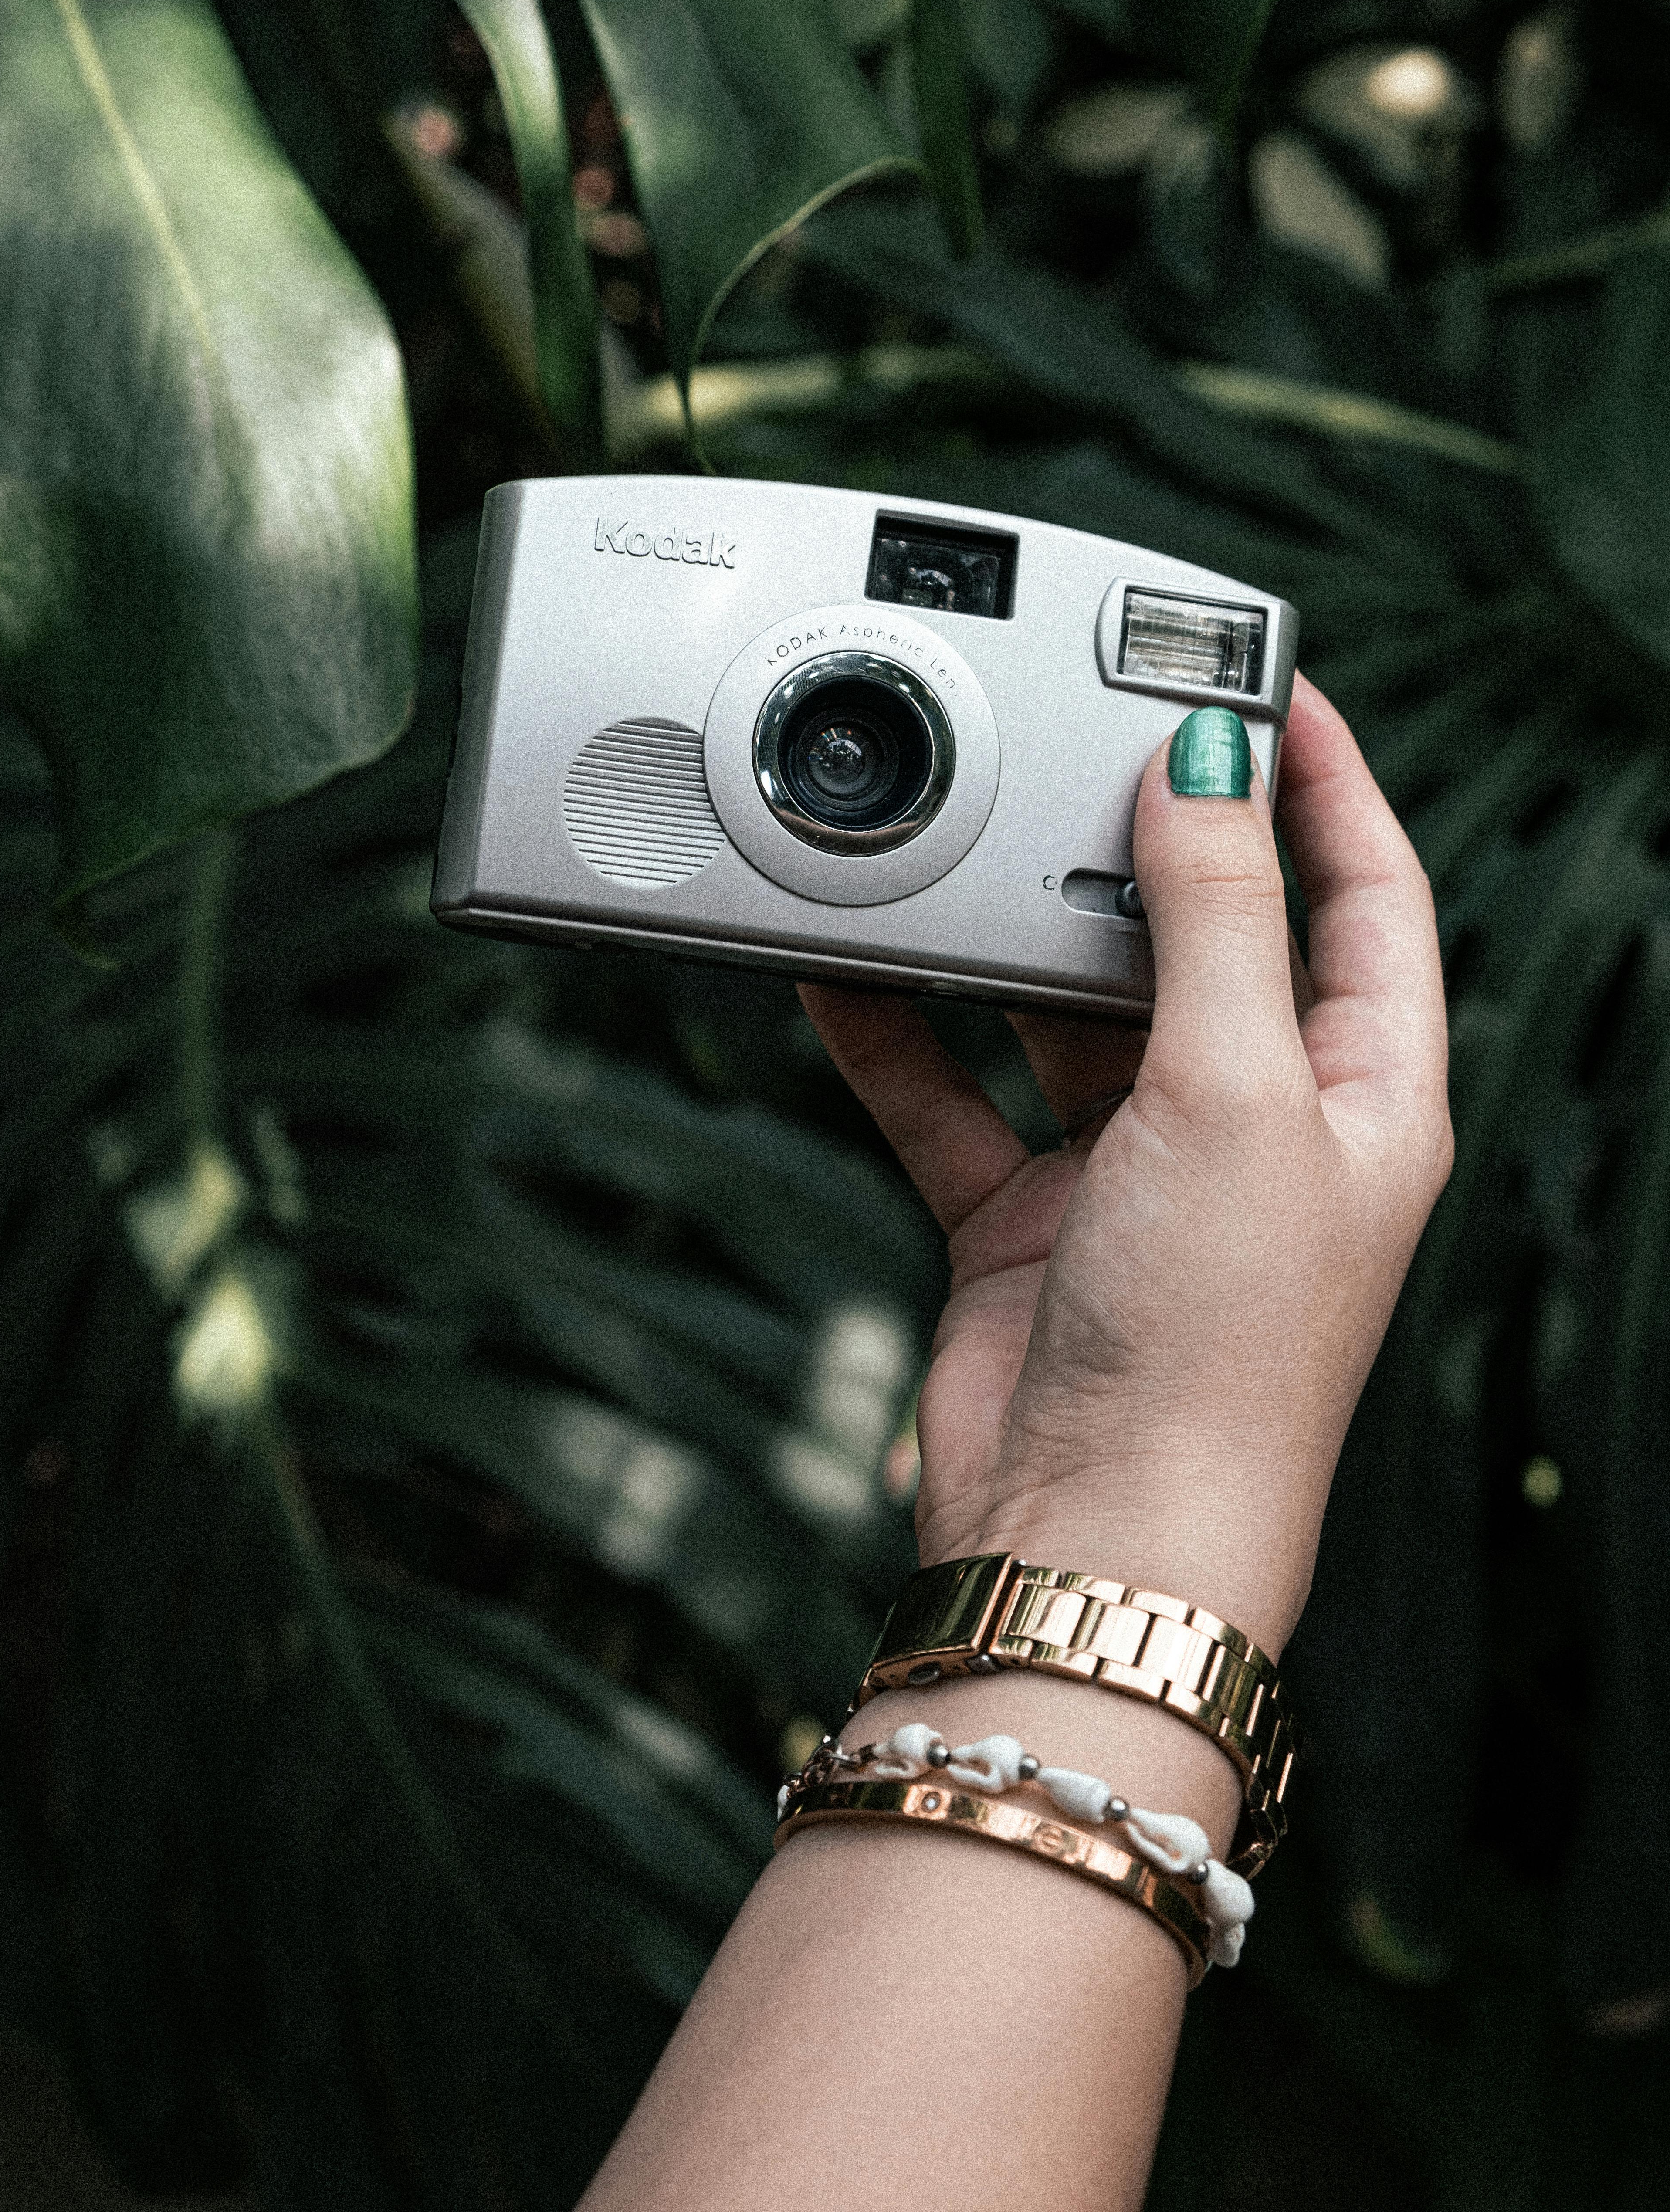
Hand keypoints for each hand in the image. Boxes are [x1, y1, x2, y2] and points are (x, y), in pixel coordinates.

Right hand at [800, 677, 1451, 1655]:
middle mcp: (1258, 1127)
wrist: (1091, 1532)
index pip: (1368, 894)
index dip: (1327, 780)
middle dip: (1142, 849)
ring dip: (1005, 944)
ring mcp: (1137, 1174)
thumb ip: (1218, 915)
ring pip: (1066, 1014)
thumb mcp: (1233, 1088)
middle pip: (1210, 939)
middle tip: (1077, 743)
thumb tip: (1209, 762)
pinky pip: (954, 1096)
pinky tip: (843, 973)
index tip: (1264, 679)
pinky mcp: (1029, 1220)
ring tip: (951, 845)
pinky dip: (899, 1037)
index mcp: (1363, 1096)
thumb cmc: (1211, 1343)